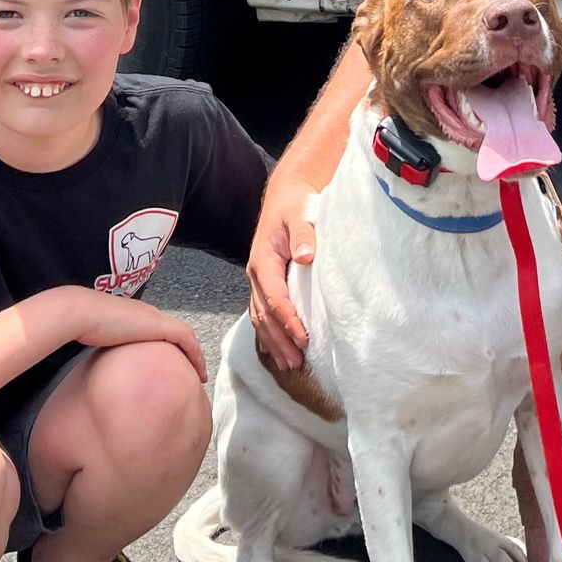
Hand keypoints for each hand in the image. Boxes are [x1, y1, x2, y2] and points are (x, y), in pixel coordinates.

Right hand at [57, 289, 207, 379]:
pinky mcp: (159, 326)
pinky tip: (199, 371)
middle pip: (177, 332)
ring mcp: (155, 318)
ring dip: (195, 354)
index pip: (161, 330)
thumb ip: (106, 346)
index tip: (174, 362)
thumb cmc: (83, 324)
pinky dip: (195, 355)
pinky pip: (186, 341)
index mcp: (136, 315)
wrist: (82, 312)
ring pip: (186, 336)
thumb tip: (102, 366)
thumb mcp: (99, 336)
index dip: (171, 346)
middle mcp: (149, 314)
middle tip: (194, 369)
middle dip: (188, 350)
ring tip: (200, 373)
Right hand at [248, 187, 316, 366]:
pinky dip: (268, 334)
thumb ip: (303, 235)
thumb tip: (306, 256)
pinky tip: (276, 350)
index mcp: (263, 261)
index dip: (288, 320)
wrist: (286, 196)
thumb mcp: (300, 214)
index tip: (303, 338)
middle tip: (296, 363)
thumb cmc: (294, 205)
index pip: (275, 298)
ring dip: (273, 343)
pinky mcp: (264, 283)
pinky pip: (261, 313)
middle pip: (264, 315)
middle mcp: (256, 274)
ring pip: (260, 318)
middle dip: (279, 341)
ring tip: (289, 364)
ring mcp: (258, 280)